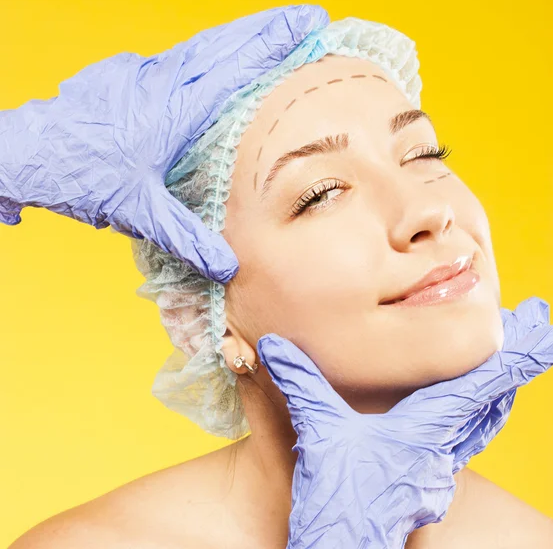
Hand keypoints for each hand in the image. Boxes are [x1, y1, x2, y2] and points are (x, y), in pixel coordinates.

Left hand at [0, 5, 328, 282]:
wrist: (29, 153)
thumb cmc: (84, 178)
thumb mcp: (140, 212)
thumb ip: (187, 237)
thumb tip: (227, 267)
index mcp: (174, 110)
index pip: (235, 68)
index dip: (274, 44)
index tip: (307, 25)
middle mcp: (161, 81)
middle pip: (224, 43)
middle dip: (269, 27)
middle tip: (304, 17)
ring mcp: (141, 72)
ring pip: (201, 46)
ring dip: (238, 37)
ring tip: (269, 32)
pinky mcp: (126, 73)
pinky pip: (176, 57)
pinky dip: (205, 53)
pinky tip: (212, 62)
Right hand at [256, 297, 552, 548]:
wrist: (344, 546)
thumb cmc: (337, 496)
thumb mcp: (316, 431)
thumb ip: (300, 382)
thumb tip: (271, 344)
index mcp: (424, 429)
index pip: (480, 384)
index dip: (513, 355)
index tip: (540, 327)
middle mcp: (443, 445)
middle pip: (493, 398)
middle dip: (518, 360)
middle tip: (536, 324)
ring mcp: (441, 462)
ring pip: (486, 418)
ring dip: (503, 385)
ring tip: (516, 355)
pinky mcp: (430, 473)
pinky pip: (471, 436)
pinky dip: (486, 409)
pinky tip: (482, 404)